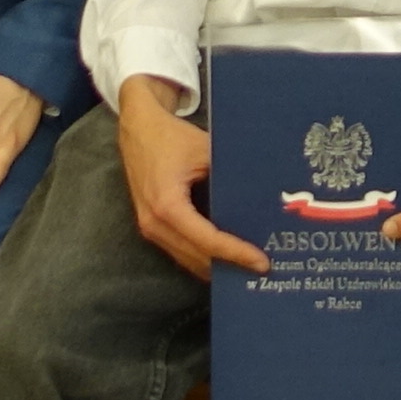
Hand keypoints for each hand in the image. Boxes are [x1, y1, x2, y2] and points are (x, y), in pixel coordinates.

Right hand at [117, 80, 265, 278]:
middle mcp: (155, 224)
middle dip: (229, 266)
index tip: (261, 263)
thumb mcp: (205, 151)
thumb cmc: (171, 137)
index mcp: (167, 205)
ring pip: (187, 259)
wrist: (137, 129)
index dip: (236, 253)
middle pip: (197, 257)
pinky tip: (224, 258)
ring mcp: (150, 228)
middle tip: (262, 270)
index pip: (207, 240)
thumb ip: (228, 176)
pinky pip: (179, 250)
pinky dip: (202, 257)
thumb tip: (262, 197)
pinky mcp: (152, 227)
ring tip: (247, 269)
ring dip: (216, 266)